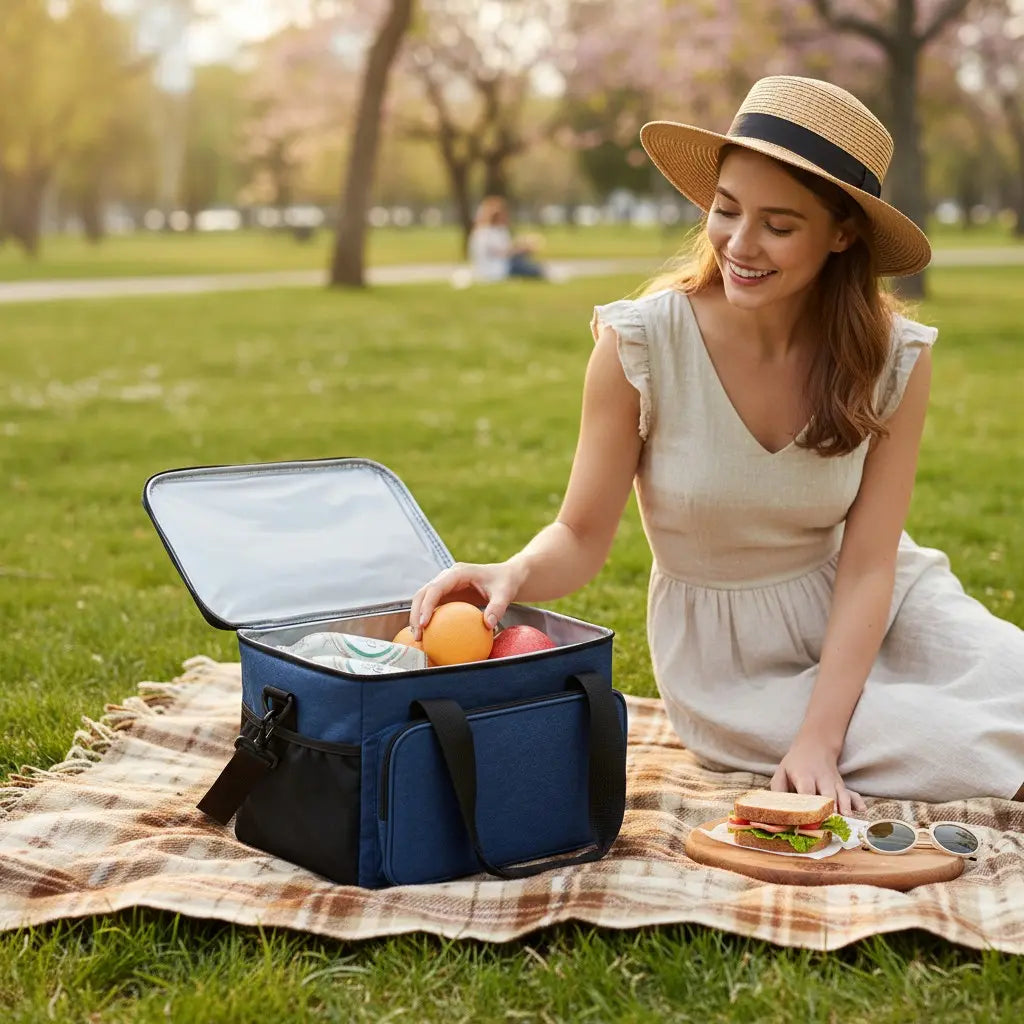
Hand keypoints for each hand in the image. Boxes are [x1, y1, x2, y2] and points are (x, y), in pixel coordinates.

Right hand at [408, 559, 526, 639]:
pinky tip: (430, 637)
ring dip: (417, 617)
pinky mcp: (447, 594)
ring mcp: (445, 585)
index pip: (436, 587)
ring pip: (423, 599)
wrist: (506, 577)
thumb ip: (497, 608)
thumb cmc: (505, 583)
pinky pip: (433, 606)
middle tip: (418, 635)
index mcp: (458, 573)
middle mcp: (447, 577)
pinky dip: (427, 619)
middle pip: (423, 593)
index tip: (424, 623)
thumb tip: (488, 625)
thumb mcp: (504, 594)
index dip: (427, 604)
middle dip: (415, 613)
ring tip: (419, 638)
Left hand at [770, 734, 866, 816]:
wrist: (815, 747)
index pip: (807, 791)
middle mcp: (821, 779)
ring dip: (844, 807)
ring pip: (842, 794)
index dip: (809, 805)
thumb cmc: (794, 765)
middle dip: (829, 808)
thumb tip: (778, 813)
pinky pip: (852, 793)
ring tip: (846, 819)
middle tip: (829, 823)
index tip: (809, 821)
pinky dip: (857, 801)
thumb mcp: (781, 773)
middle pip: (828, 794)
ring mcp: (834, 782)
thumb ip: (778, 792)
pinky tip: (861, 810)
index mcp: (804, 775)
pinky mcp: (842, 786)